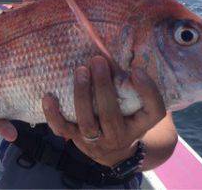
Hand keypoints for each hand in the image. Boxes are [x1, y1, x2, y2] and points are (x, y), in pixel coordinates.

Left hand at [42, 56, 165, 166]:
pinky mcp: (76, 140)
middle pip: (111, 115)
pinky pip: (62, 129)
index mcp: (141, 124)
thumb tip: (114, 52)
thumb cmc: (126, 115)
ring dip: (82, 95)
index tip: (137, 70)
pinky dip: (53, 114)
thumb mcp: (136, 103)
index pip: (153, 110)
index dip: (147, 91)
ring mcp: (96, 141)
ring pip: (87, 122)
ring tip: (80, 71)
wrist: (113, 150)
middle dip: (103, 87)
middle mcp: (120, 136)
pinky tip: (48, 96)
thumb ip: (131, 83)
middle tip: (98, 61)